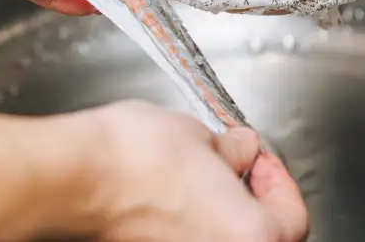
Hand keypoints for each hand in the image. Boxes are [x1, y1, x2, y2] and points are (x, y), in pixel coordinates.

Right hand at [78, 101, 308, 241]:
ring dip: (216, 211)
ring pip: (218, 238)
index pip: (290, 217)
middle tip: (235, 164)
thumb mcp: (196, 134)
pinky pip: (185, 240)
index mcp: (252, 236)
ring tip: (196, 173)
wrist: (74, 177)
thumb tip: (240, 150)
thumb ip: (231, 149)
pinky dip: (186, 223)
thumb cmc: (132, 160)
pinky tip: (169, 193)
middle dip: (249, 198)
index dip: (278, 179)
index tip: (260, 157)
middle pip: (257, 235)